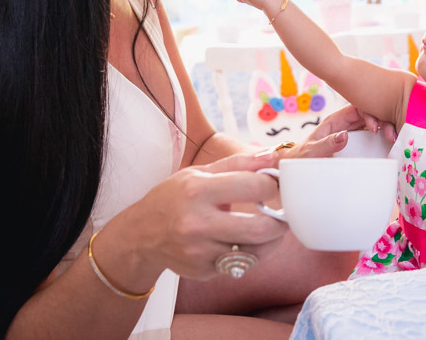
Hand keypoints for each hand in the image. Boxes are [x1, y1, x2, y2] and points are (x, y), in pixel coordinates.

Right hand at [130, 150, 287, 279]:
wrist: (140, 235)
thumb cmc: (173, 198)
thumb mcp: (199, 173)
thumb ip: (238, 164)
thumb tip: (272, 155)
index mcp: (197, 191)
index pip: (253, 187)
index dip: (272, 184)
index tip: (275, 184)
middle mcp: (197, 224)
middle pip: (260, 228)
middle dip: (280, 221)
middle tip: (284, 214)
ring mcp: (200, 252)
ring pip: (255, 252)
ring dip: (271, 240)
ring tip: (270, 228)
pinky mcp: (203, 271)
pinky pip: (241, 265)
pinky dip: (252, 254)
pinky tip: (248, 242)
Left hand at [283, 104, 396, 158]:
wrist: (298, 168)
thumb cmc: (303, 157)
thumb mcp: (312, 151)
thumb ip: (327, 143)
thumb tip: (345, 135)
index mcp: (336, 120)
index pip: (357, 107)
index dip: (369, 113)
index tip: (375, 128)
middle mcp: (347, 124)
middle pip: (370, 114)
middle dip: (383, 120)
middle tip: (390, 135)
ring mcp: (354, 133)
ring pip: (375, 123)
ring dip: (386, 128)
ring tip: (393, 139)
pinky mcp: (359, 144)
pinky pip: (374, 136)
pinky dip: (384, 137)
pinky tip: (391, 144)